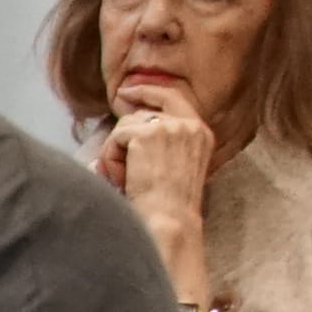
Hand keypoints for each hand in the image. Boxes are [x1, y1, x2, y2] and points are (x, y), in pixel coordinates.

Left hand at [96, 102, 216, 239]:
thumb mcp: (177, 166)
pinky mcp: (147, 134)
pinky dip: (110, 159)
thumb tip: (127, 121)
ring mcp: (169, 127)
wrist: (170, 220)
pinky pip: (115, 138)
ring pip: (125, 127)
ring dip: (116, 154)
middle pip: (142, 112)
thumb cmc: (170, 204)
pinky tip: (121, 179)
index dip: (148, 91)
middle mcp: (189, 125)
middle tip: (110, 156)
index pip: (174, 97)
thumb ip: (163, 141)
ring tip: (124, 180)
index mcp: (202, 132)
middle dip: (123, 137)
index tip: (126, 92)